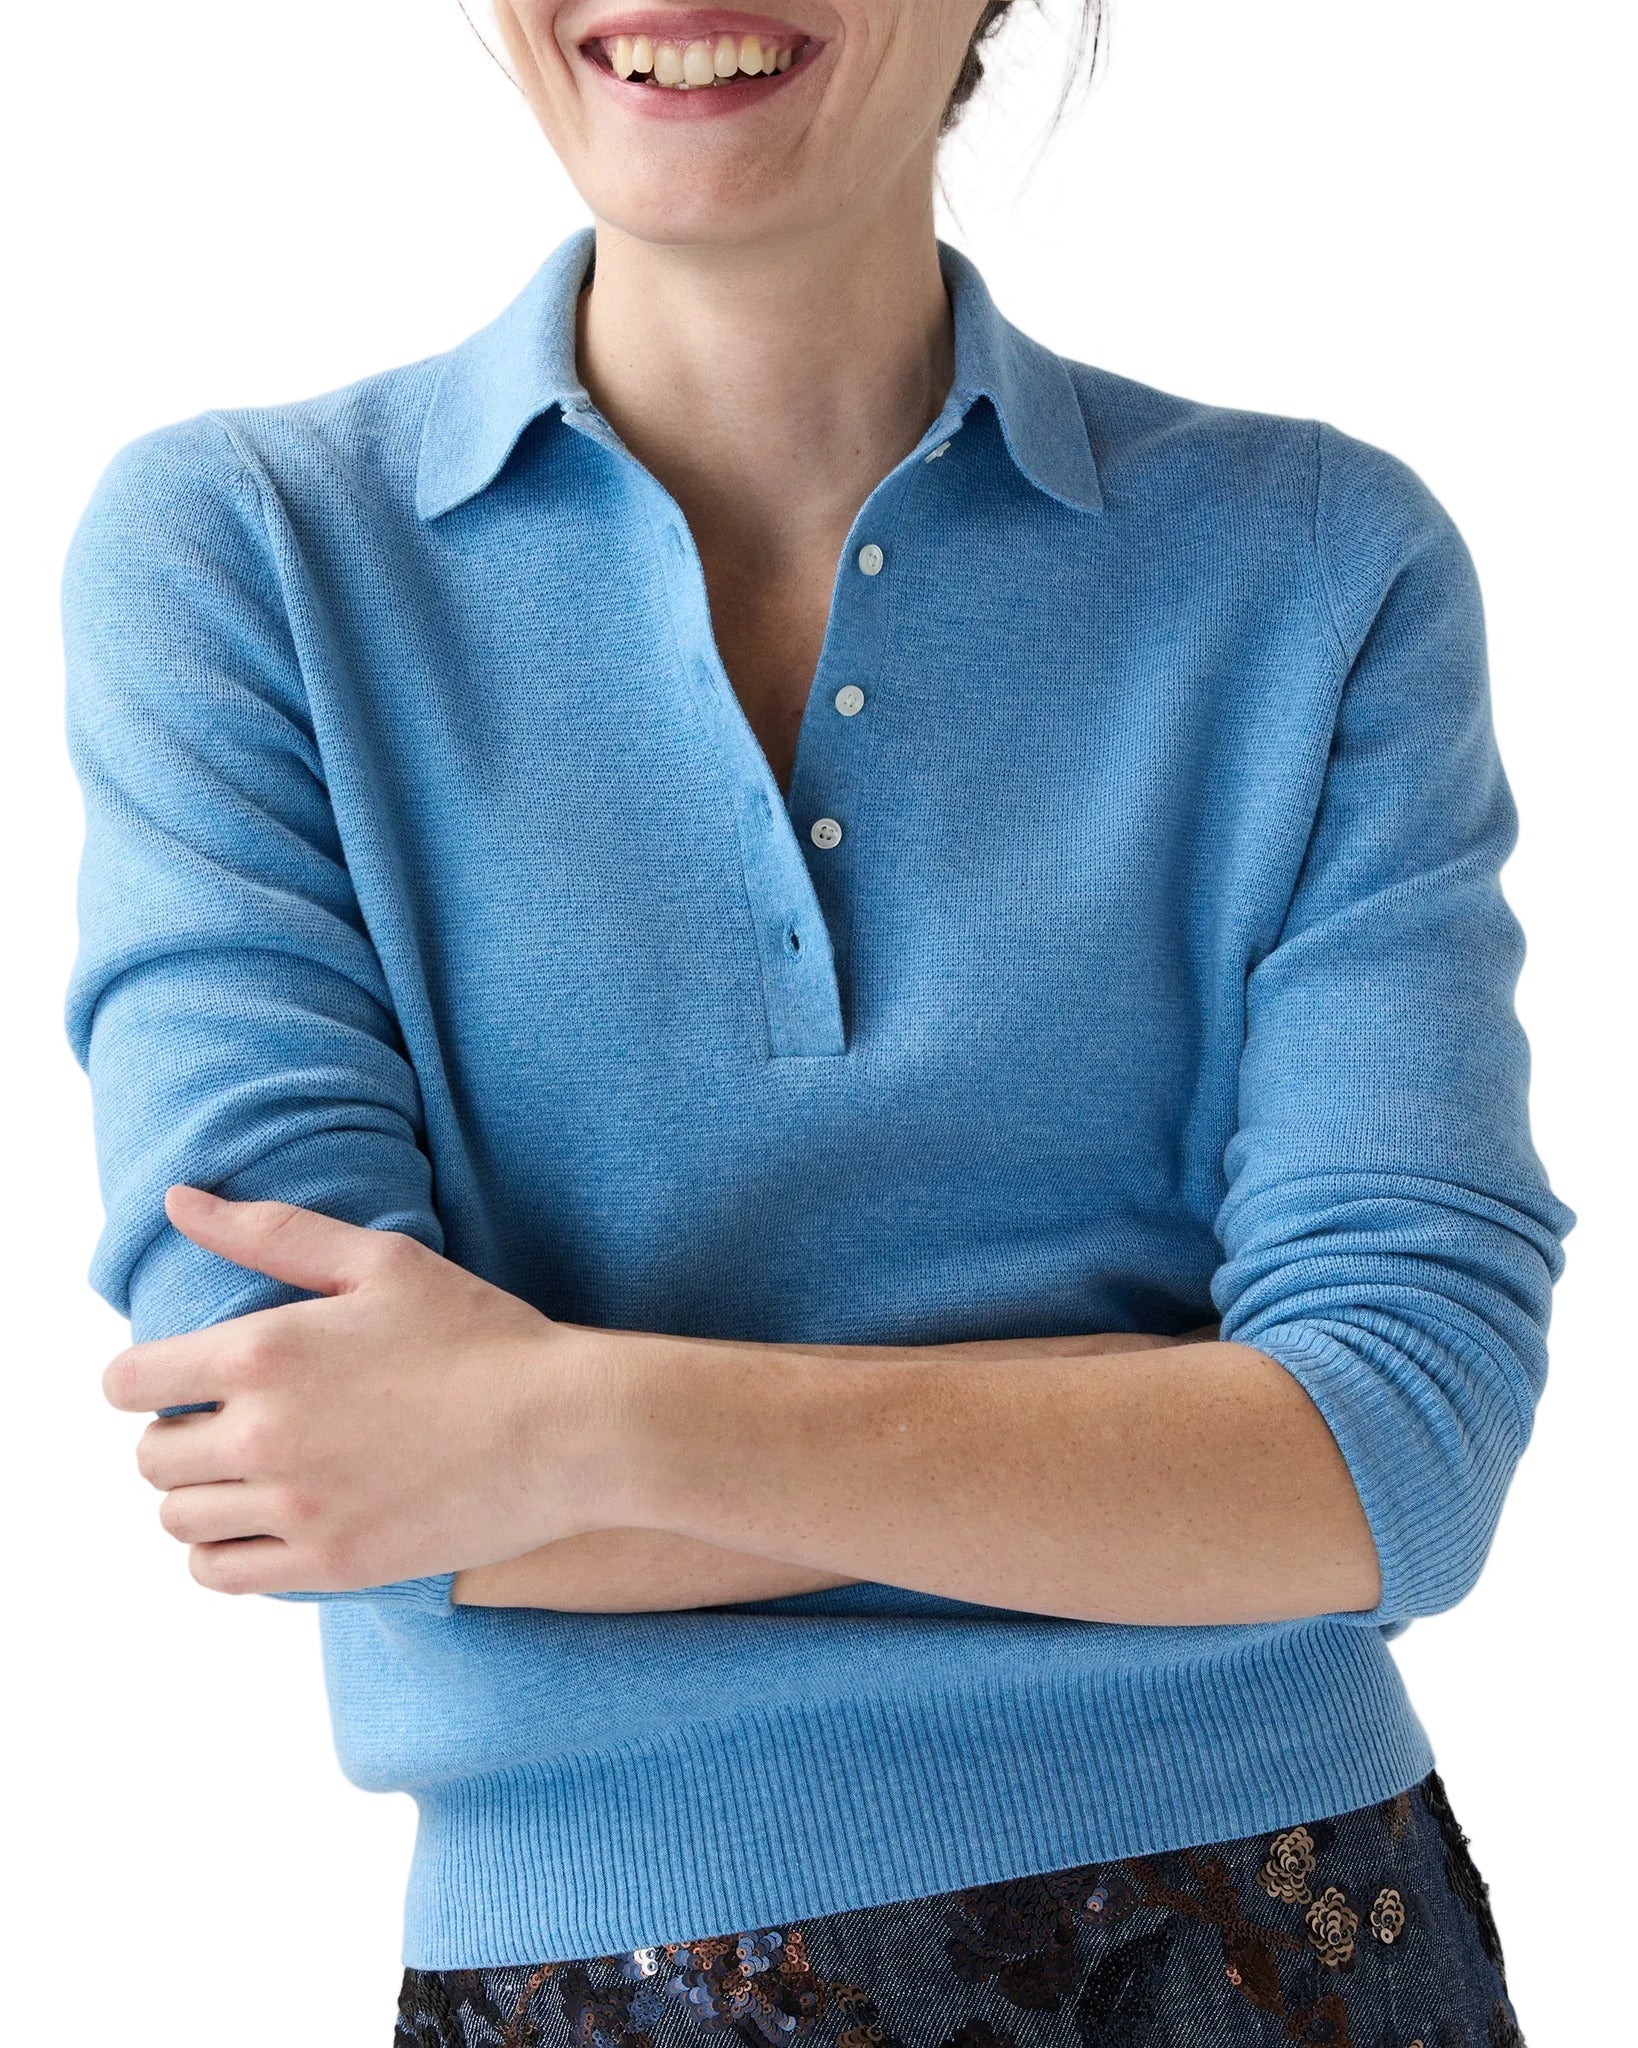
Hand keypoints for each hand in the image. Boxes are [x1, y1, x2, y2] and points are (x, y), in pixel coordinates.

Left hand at [103, 1186, 612, 1595]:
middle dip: (178, 1436)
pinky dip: (225, 1552)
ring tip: (252, 1475)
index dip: (142, 1378)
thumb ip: (271, 1232)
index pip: (126, 1383)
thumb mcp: (382, 1261)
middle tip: (233, 1425)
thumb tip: (177, 1201)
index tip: (181, 1380)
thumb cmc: (481, 1334)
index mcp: (262, 1353)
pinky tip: (267, 1522)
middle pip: (149, 1457)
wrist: (567, 1429)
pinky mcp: (329, 1566)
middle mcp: (263, 1437)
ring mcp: (295, 1509)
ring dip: (199, 1496)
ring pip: (178, 1520)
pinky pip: (220, 1576)